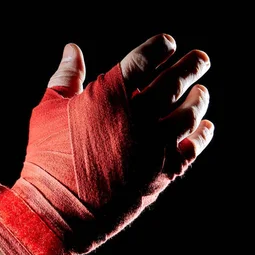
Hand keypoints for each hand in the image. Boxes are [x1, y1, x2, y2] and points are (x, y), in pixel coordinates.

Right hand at [16, 34, 213, 252]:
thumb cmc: (48, 156)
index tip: (167, 43)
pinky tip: (205, 126)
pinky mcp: (163, 172)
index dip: (160, 47)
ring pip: (188, 114)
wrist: (58, 210)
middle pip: (174, 82)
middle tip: (201, 60)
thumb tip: (73, 48)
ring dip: (198, 99)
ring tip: (201, 91)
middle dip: (190, 66)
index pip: (145, 59)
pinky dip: (201, 135)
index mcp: (110, 95)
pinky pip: (192, 148)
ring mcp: (154, 145)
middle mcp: (139, 116)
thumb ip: (66, 75)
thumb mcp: (49, 109)